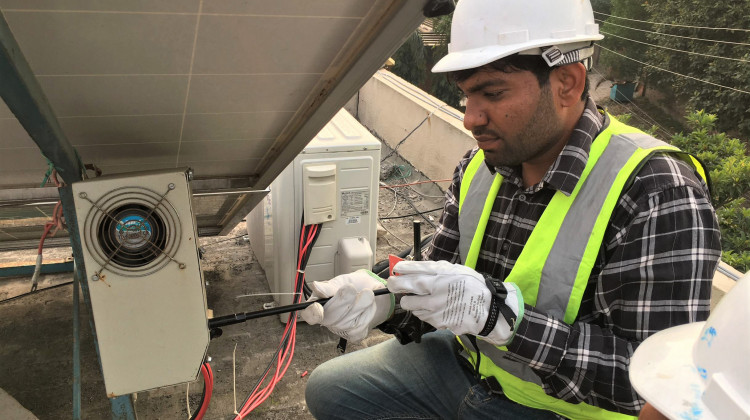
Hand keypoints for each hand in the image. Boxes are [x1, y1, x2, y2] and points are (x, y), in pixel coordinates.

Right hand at [300, 270, 393, 341]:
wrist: (374, 291)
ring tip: (367, 293)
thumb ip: (329, 287)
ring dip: (360, 305)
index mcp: (318, 305)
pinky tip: (369, 306)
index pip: (309, 314)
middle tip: (351, 288)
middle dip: (342, 302)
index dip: (312, 313)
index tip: (319, 308)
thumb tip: (315, 286)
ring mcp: (340, 330)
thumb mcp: (342, 281)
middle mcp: (327, 320)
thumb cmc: (354, 285)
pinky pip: (360, 329)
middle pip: (330, 319)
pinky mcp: (354, 335)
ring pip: (348, 323)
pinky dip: (368, 314)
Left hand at [388, 260, 522, 345]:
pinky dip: (425, 312)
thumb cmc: (470, 285)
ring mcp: (435, 311)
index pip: (410, 275)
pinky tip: (436, 307)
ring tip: (426, 297)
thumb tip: (408, 267)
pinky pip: (423, 316)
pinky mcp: (438, 323)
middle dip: (397, 288)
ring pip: (411, 307)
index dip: (398, 272)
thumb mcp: (453, 269)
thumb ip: (430, 268)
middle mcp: (434, 295)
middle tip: (395, 285)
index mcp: (438, 279)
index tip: (394, 271)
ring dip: (413, 301)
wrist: (487, 308)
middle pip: (404, 293)